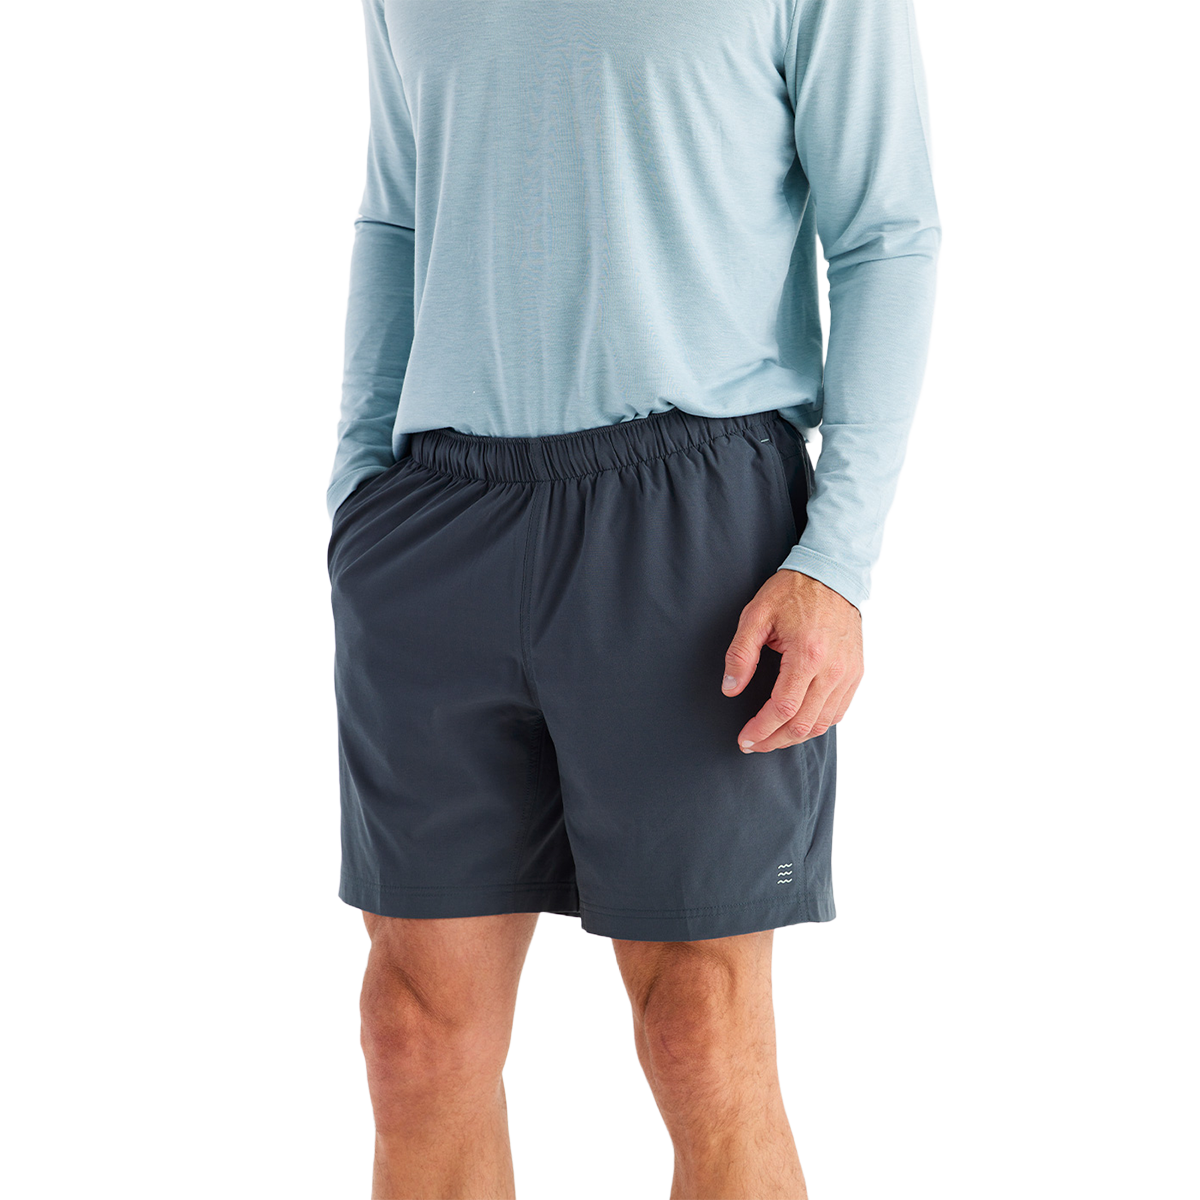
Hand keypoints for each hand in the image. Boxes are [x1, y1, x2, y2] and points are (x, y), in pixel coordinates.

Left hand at [721, 569, 863, 752]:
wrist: (833, 575)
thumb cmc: (793, 592)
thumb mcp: (756, 615)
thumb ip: (741, 654)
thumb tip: (731, 689)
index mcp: (807, 654)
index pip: (782, 708)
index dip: (761, 730)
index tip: (744, 739)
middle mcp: (833, 669)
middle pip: (803, 723)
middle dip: (774, 740)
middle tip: (753, 744)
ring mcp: (848, 673)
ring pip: (822, 723)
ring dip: (794, 737)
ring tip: (770, 738)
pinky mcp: (855, 673)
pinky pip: (837, 711)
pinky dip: (816, 724)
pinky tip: (796, 724)